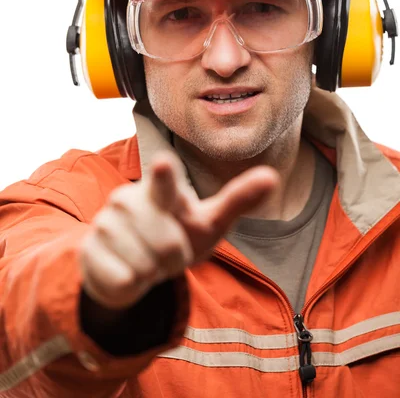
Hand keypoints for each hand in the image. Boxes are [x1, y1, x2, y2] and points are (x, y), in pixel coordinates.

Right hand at [80, 152, 278, 309]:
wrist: (132, 262)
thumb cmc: (176, 235)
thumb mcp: (208, 221)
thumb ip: (237, 199)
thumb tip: (273, 176)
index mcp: (161, 190)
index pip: (165, 182)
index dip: (164, 176)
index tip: (162, 162)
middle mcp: (129, 199)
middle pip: (167, 244)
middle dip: (175, 258)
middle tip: (168, 250)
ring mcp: (106, 223)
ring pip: (145, 265)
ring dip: (153, 272)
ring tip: (147, 259)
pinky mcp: (90, 251)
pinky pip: (124, 280)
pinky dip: (133, 285)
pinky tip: (128, 270)